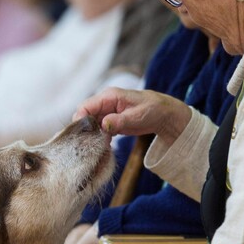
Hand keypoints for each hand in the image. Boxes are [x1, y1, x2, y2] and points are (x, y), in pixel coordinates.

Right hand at [73, 88, 191, 145]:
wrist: (163, 114)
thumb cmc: (152, 110)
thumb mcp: (137, 116)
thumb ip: (119, 121)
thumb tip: (103, 125)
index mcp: (109, 96)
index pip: (85, 107)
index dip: (80, 121)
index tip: (83, 136)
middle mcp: (104, 102)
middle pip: (84, 116)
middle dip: (86, 130)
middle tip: (91, 144)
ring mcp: (106, 112)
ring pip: (90, 124)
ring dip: (93, 136)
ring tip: (100, 146)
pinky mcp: (109, 120)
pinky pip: (98, 129)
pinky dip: (99, 138)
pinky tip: (106, 145)